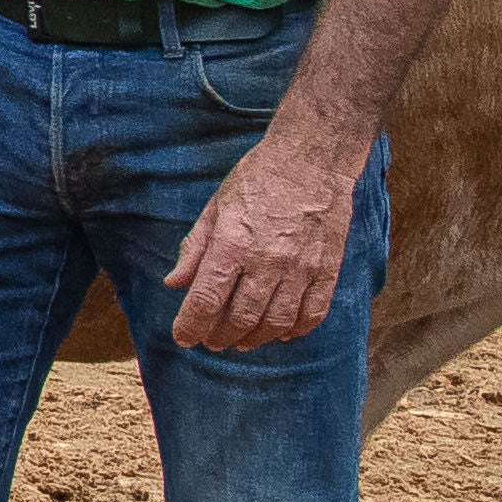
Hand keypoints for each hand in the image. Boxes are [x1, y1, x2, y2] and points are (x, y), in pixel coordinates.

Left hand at [166, 119, 366, 352]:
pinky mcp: (328, 270)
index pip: (206, 300)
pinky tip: (280, 332)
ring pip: (276, 323)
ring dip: (255, 339)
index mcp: (232, 244)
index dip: (190, 326)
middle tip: (211, 340)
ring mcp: (301, 268)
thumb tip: (173, 283)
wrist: (311, 160)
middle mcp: (267, 261)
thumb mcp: (215, 208)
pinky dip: (294, 331)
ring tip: (241, 341)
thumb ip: (195, 249)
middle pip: (240, 318)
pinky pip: (312, 314)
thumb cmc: (257, 180)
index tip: (184, 338)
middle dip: (220, 336)